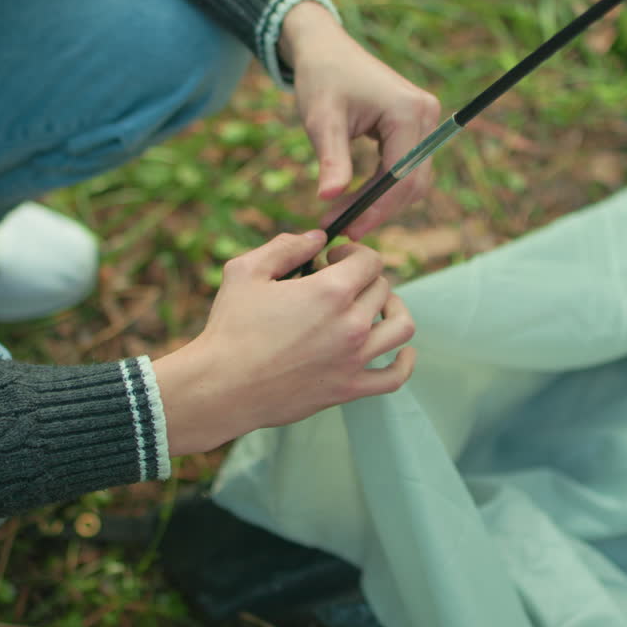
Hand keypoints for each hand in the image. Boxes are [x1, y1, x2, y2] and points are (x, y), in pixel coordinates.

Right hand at [154, 231, 416, 455]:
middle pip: (382, 288)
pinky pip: (395, 376)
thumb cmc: (230, 327)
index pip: (369, 260)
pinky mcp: (349, 389)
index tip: (333, 260)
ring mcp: (354, 359)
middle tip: (336, 285)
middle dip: (362, 279)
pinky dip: (405, 362)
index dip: (353, 254)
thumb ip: (286, 246)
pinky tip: (399, 351)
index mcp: (330, 291)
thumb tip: (318, 238)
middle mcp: (351, 323)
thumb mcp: (247, 271)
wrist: (222, 386)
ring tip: (372, 308)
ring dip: (392, 309)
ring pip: (401, 325)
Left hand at [279, 2, 440, 239]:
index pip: (402, 176)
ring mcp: (424, 120)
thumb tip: (328, 199)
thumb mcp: (322, 121)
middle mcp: (426, 115)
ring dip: (381, 202)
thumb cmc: (322, 79)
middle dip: (378, 209)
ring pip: (412, 179)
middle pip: (413, 182)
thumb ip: (331, 160)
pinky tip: (355, 199)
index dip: (376, 208)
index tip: (346, 228)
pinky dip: (383, 187)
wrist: (325, 50)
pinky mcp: (415, 126)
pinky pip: (406, 168)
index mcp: (407, 111)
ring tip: (344, 215)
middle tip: (342, 227)